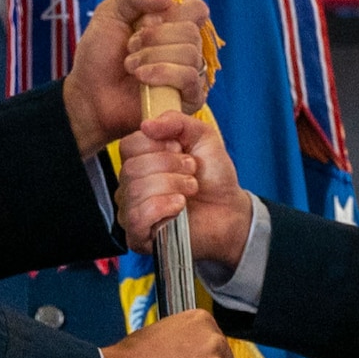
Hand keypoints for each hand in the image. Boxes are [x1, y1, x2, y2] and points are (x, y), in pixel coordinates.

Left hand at [63, 0, 210, 156]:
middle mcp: (185, 48)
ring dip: (153, 57)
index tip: (145, 22)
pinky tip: (142, 78)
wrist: (89, 93)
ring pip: (190, 54)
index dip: (172, 12)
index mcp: (173, 25)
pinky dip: (164, 74)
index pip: (197, 9)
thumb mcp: (111, 12)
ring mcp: (188, 74)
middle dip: (154, 38)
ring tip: (130, 66)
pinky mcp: (188, 99)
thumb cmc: (100, 54)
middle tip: (130, 47)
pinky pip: (190, 79)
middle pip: (191, 31)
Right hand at [116, 111, 251, 267]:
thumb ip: (176, 121)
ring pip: (136, 191)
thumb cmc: (213, 176)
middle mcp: (130, 185)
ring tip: (190, 190)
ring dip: (173, 186)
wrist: (230, 210)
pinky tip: (179, 207)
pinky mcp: (138, 236)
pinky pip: (137, 217)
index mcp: (139, 160)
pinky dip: (162, 207)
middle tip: (191, 173)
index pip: (128, 146)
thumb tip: (146, 124)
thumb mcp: (202, 137)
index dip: (158, 145)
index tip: (181, 150)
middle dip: (170, 166)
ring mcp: (131, 211)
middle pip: (131, 168)